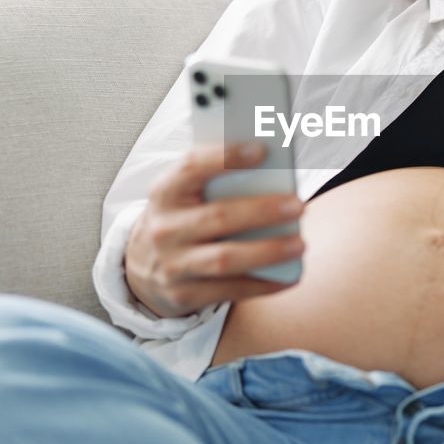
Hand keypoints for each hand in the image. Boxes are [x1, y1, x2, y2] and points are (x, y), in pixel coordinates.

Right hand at [124, 142, 304, 317]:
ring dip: (267, 252)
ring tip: (300, 244)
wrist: (144, 265)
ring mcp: (172, 264)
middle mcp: (165, 228)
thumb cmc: (183, 217)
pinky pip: (230, 290)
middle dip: (262, 211)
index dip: (225, 157)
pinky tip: (290, 276)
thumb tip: (274, 171)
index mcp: (166, 192)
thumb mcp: (186, 194)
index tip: (262, 149)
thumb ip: (218, 180)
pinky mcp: (184, 294)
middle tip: (299, 206)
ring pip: (225, 259)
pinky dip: (263, 284)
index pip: (192, 167)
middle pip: (219, 216)